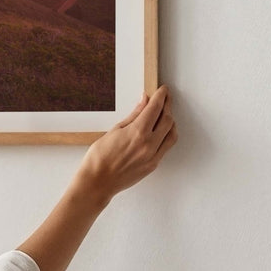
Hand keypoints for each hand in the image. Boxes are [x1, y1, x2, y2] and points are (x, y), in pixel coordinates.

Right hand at [74, 85, 177, 205]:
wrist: (98, 181)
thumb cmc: (99, 156)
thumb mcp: (114, 130)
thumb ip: (133, 115)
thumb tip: (144, 101)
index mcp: (138, 132)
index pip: (155, 108)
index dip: (161, 96)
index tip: (163, 90)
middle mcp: (149, 144)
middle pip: (167, 119)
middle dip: (168, 106)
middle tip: (165, 98)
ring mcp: (153, 156)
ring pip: (172, 133)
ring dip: (171, 121)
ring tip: (165, 113)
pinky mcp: (154, 164)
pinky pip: (167, 146)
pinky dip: (168, 135)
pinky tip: (162, 130)